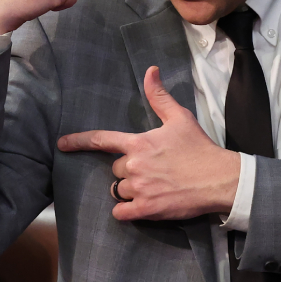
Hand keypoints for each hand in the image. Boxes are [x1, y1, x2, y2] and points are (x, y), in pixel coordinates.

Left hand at [57, 66, 240, 220]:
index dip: (79, 141)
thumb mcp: (180, 118)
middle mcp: (134, 165)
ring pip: (119, 190)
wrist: (218, 179)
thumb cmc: (198, 148)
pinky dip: (127, 210)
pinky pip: (121, 212)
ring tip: (153, 186)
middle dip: (129, 169)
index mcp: (138, 143)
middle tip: (153, 169)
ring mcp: (139, 189)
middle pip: (116, 169)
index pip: (101, 140)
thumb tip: (150, 70)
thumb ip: (159, 96)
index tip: (62, 144)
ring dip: (131, 189)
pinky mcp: (146, 209)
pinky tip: (142, 205)